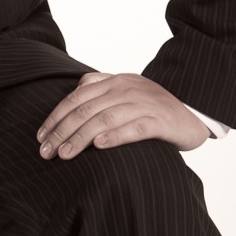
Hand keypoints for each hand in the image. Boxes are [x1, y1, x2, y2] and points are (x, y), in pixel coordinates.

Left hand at [37, 72, 208, 159]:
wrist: (194, 112)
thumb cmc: (154, 107)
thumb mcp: (127, 91)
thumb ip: (101, 87)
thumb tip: (74, 92)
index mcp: (115, 81)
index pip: (77, 98)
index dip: (56, 117)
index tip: (40, 137)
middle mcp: (127, 89)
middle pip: (86, 109)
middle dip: (62, 131)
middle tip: (46, 152)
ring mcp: (145, 103)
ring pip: (105, 119)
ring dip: (81, 137)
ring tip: (65, 154)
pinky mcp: (161, 120)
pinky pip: (135, 127)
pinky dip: (115, 136)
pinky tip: (99, 145)